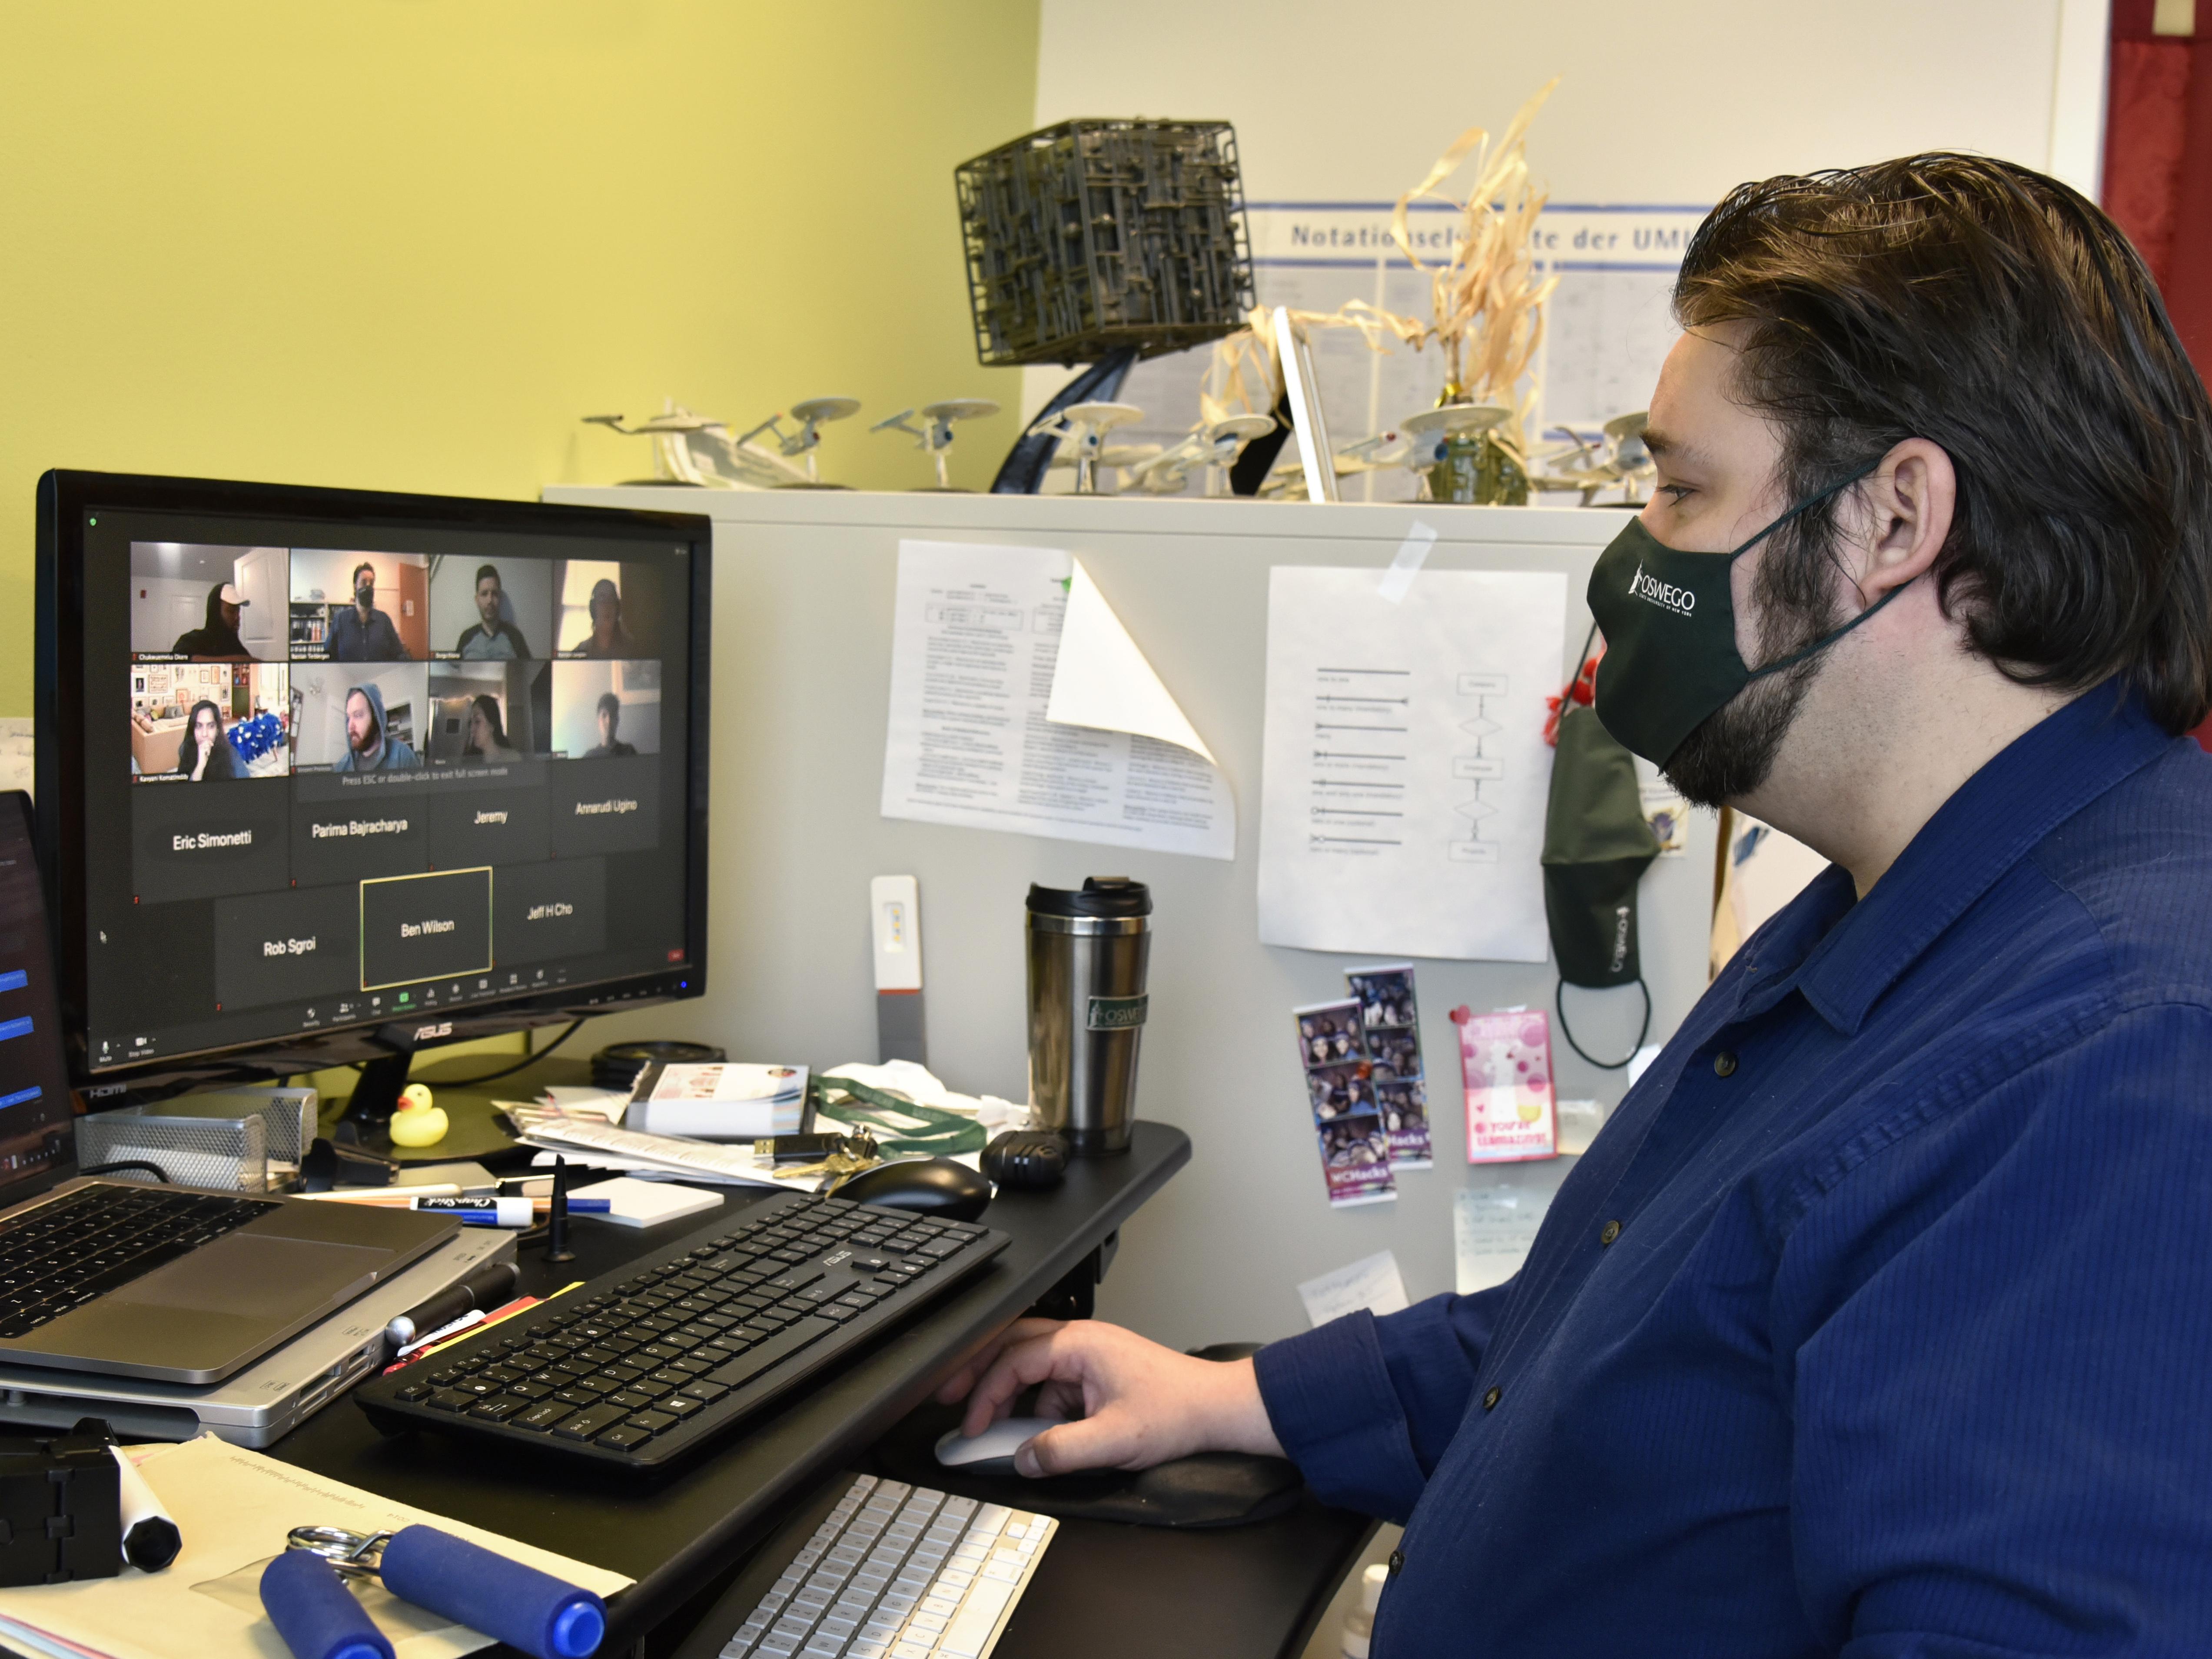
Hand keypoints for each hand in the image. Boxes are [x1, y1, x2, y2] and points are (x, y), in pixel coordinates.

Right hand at [934, 1319, 1283, 1476]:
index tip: (971, 1425)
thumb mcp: (1115, 1440)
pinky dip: (1033, 1404)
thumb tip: (1022, 1459)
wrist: (1216, 1409)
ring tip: (981, 1418)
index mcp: (1080, 1344)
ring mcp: (1088, 1356)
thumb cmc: (1177, 1411)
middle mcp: (1081, 1341)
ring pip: (1030, 1364)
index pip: (1014, 1360)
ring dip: (1005, 1389)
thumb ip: (1062, 1451)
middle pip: (1012, 1346)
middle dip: (977, 1371)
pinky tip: (1028, 1431)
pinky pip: (1051, 1384)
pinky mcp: (1096, 1375)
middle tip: (947, 1395)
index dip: (985, 1393)